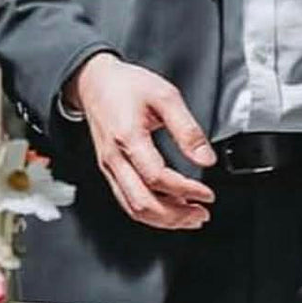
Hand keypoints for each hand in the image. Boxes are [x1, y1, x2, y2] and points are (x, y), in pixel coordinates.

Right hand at [67, 53, 216, 230]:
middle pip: (143, 203)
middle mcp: (114, 159)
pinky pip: (127, 200)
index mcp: (128, 138)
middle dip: (175, 216)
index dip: (185, 190)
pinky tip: (168, 208)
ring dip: (163, 219)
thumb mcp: (165, 96)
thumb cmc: (126, 85)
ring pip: (133, 208)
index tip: (207, 194)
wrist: (94, 82)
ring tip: (189, 216)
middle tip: (201, 214)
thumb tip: (206, 158)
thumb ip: (187, 129)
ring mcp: (109, 168)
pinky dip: (149, 211)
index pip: (158, 178)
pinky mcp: (109, 170)